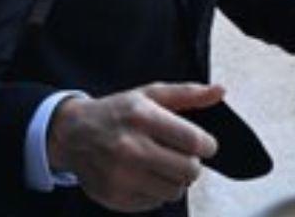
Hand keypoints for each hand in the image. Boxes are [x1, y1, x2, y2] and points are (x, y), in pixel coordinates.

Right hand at [48, 82, 223, 211]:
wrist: (73, 134)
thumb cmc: (118, 112)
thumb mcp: (150, 94)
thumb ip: (188, 94)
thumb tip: (220, 91)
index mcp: (143, 117)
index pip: (195, 141)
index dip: (208, 145)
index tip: (204, 144)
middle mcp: (131, 148)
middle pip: (189, 170)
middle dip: (192, 163)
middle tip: (182, 155)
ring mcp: (122, 176)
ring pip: (175, 190)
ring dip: (175, 179)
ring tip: (162, 164)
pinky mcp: (116, 197)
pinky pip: (156, 203)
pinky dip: (156, 191)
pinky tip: (145, 175)